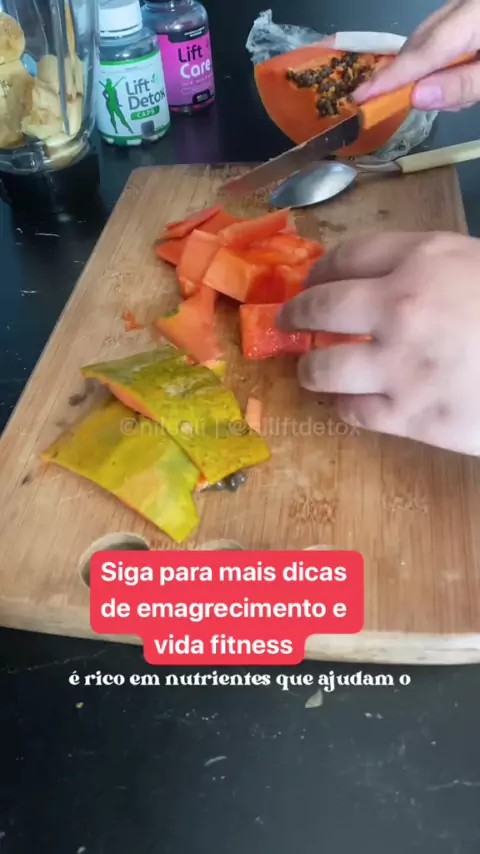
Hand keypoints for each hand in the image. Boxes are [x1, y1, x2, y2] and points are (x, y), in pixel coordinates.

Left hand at [275, 231, 479, 455]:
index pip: (347, 255)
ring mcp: (401, 367)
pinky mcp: (411, 417)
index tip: (312, 280)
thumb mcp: (478, 266)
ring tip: (310, 371)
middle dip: (295, 314)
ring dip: (310, 368)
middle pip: (319, 307)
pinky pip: (353, 413)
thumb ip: (431, 266)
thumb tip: (380, 278)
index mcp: (425, 259)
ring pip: (323, 368)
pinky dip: (344, 406)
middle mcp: (400, 307)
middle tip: (287, 322)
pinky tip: (347, 403)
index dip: (320, 269)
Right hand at [354, 0, 479, 110]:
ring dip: (426, 68)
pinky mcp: (466, 10)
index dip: (391, 77)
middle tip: (411, 103)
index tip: (360, 97)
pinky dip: (440, 56)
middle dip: (408, 74)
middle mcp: (462, 4)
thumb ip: (462, 85)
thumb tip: (416, 98)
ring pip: (429, 36)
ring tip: (453, 92)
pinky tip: (458, 72)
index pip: (423, 51)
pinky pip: (443, 31)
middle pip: (421, 40)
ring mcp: (463, 4)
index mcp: (473, 15)